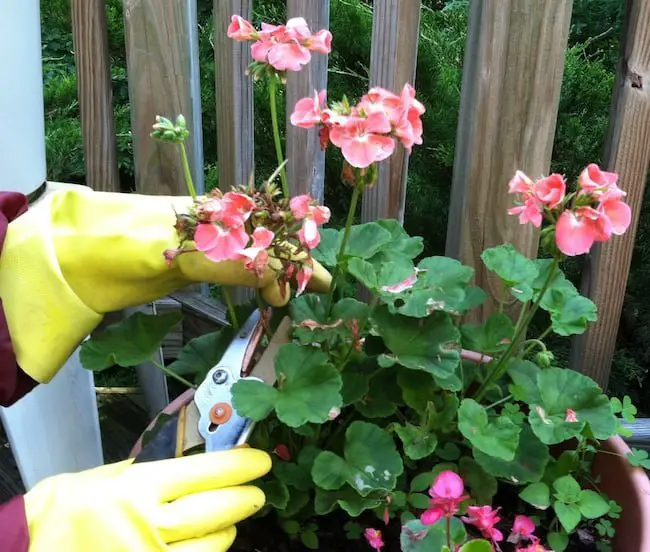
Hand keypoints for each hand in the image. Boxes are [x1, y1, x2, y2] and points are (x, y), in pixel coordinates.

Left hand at [0, 184, 330, 383]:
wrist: (78, 254)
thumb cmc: (126, 241)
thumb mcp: (187, 251)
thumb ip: (236, 265)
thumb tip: (281, 286)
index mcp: (222, 215)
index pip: (274, 236)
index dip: (300, 258)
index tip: (322, 285)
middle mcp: (221, 227)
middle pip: (270, 244)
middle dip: (298, 265)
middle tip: (322, 289)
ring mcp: (207, 247)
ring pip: (256, 259)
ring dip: (281, 276)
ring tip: (302, 293)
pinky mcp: (193, 266)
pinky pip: (235, 273)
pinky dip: (257, 285)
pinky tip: (267, 294)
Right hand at [24, 448, 270, 551]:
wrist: (30, 549)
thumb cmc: (66, 509)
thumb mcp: (108, 475)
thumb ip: (150, 471)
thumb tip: (193, 465)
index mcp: (140, 487)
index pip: (207, 471)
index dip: (240, 466)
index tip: (260, 461)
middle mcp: (150, 525)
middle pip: (218, 509)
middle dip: (244, 498)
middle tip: (256, 491)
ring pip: (213, 546)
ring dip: (227, 531)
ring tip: (229, 520)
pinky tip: (206, 545)